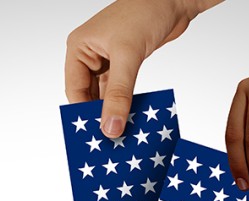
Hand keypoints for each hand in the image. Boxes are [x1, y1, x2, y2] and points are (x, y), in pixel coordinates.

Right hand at [65, 0, 214, 137]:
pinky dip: (126, 103)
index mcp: (79, 48)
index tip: (97, 135)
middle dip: (99, 115)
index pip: (75, 90)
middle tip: (110, 139)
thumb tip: (111, 126)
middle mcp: (89, 54)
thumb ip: (119, 93)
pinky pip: (120, 90)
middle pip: (88, 95)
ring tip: (123, 132)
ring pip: (105, 94)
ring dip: (114, 111)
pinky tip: (133, 117)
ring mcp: (108, 59)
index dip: (84, 113)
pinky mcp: (125, 63)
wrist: (174, 0)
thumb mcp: (128, 56)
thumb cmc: (145, 12)